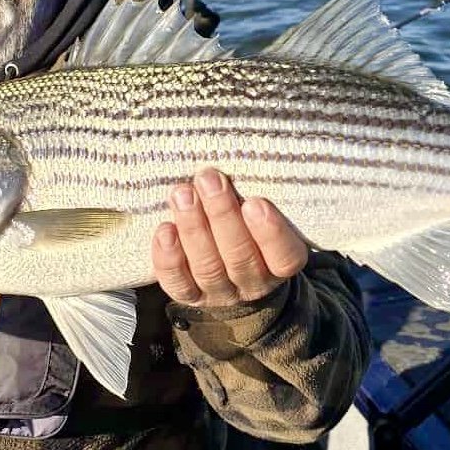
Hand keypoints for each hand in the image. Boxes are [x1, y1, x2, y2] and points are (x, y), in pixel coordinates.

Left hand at [151, 168, 308, 308]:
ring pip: (208, 267)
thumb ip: (259, 196)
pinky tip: (165, 229)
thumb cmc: (252, 228)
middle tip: (208, 179)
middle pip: (239, 256)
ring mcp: (220, 291)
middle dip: (221, 215)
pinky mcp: (190, 296)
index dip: (270, 232)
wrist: (235, 273)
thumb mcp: (267, 216)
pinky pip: (178, 283)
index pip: (284, 256)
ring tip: (181, 193)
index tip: (255, 202)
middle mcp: (253, 281)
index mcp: (280, 264)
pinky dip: (170, 257)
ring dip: (193, 228)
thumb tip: (240, 153)